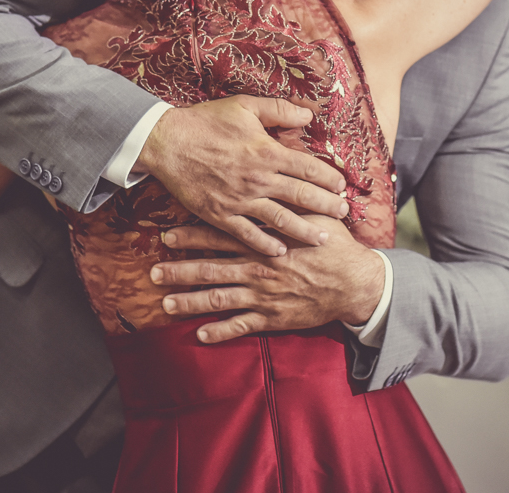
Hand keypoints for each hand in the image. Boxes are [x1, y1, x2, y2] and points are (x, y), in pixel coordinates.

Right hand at [136, 96, 348, 256]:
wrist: (167, 142)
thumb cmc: (205, 121)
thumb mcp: (244, 106)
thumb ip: (279, 110)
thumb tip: (308, 115)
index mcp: (267, 151)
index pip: (308, 168)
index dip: (329, 178)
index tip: (341, 186)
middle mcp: (258, 179)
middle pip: (302, 196)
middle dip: (327, 206)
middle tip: (343, 213)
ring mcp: (240, 200)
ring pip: (281, 220)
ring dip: (305, 230)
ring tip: (324, 238)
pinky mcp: (220, 214)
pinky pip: (248, 234)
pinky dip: (266, 244)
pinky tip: (281, 251)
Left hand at [149, 216, 385, 342]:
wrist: (355, 284)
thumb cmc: (335, 246)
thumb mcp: (315, 215)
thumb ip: (291, 198)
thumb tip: (276, 173)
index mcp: (265, 242)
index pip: (222, 237)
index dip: (193, 237)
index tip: (168, 236)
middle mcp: (258, 269)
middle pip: (211, 269)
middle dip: (180, 271)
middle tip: (153, 273)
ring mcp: (263, 296)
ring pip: (219, 299)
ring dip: (190, 302)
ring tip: (165, 304)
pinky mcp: (273, 318)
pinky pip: (242, 326)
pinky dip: (220, 331)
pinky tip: (200, 334)